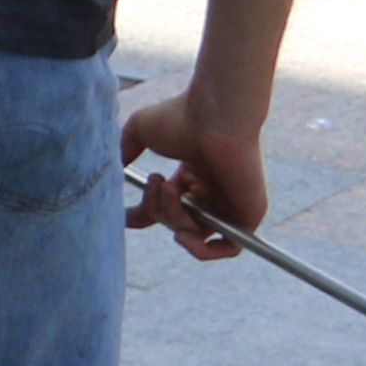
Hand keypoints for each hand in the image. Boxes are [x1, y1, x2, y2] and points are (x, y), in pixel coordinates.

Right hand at [123, 88, 264, 255]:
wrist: (216, 115)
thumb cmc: (181, 117)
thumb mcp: (139, 129)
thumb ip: (124, 150)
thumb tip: (117, 169)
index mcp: (191, 175)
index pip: (167, 207)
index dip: (144, 215)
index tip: (126, 216)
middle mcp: (212, 192)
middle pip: (174, 222)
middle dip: (156, 209)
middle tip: (157, 182)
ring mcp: (231, 205)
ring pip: (193, 233)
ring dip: (172, 218)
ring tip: (171, 189)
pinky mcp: (249, 215)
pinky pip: (228, 248)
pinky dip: (202, 250)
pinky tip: (182, 236)